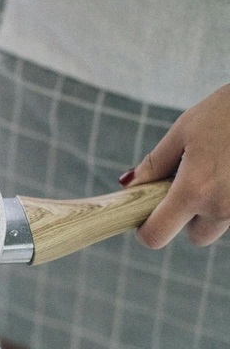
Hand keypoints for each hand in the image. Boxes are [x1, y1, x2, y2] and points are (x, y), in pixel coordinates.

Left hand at [123, 83, 229, 247]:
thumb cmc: (225, 112)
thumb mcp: (182, 132)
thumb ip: (154, 164)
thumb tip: (129, 185)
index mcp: (194, 190)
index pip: (157, 235)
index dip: (146, 231)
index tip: (143, 219)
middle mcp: (222, 207)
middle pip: (196, 236)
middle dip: (187, 218)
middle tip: (186, 185)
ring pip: (220, 225)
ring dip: (212, 209)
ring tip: (214, 171)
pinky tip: (229, 172)